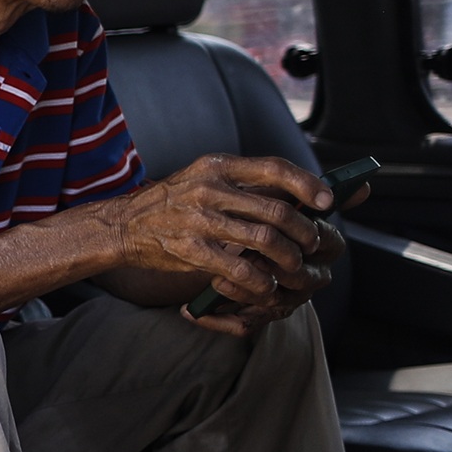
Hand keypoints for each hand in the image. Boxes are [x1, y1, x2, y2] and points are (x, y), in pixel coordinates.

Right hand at [105, 154, 335, 326]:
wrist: (123, 225)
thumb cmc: (173, 204)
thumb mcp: (205, 179)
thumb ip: (246, 185)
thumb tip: (302, 191)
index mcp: (217, 166)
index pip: (274, 169)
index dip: (307, 184)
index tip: (329, 201)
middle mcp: (209, 189)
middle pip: (277, 210)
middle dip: (305, 232)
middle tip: (311, 243)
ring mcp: (199, 220)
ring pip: (265, 241)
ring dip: (288, 259)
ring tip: (292, 266)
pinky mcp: (191, 250)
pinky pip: (240, 270)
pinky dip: (261, 281)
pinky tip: (266, 285)